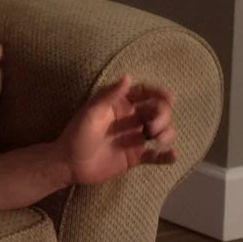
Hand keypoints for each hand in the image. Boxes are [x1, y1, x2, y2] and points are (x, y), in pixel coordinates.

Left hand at [59, 75, 177, 185]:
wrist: (69, 165)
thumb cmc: (77, 135)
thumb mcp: (91, 113)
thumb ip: (110, 95)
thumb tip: (129, 76)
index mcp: (118, 104)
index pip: (143, 93)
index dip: (158, 92)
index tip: (170, 97)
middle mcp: (130, 118)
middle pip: (157, 111)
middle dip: (162, 115)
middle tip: (152, 127)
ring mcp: (134, 138)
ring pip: (161, 131)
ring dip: (167, 133)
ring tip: (157, 140)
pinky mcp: (136, 156)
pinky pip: (156, 155)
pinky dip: (167, 156)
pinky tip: (172, 155)